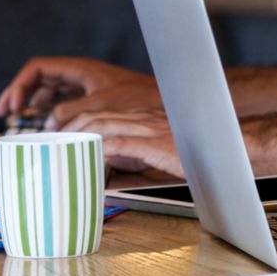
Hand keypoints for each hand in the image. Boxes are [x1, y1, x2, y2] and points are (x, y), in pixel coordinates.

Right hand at [0, 57, 158, 124]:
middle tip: (2, 113)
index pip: (37, 68)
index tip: (10, 106)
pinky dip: (49, 112)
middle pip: (39, 78)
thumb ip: (72, 112)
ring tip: (18, 119)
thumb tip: (46, 124)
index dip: (19, 85)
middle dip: (18, 93)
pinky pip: (63, 101)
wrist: (167, 103)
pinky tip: (45, 125)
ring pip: (50, 91)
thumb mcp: (102, 104)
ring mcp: (87, 86)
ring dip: (32, 103)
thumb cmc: (140, 100)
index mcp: (80, 68)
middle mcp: (80, 75)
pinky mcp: (94, 99)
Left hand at [58, 108, 184, 177]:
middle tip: (52, 143)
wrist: (224, 151)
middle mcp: (141, 119)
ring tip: (62, 150)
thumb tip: (107, 162)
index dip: (75, 123)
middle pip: (94, 116)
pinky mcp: (153, 144)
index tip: (60, 136)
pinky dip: (99, 151)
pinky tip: (87, 159)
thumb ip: (131, 152)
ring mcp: (147, 129)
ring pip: (101, 126)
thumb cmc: (194, 155)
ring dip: (77, 137)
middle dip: (68, 129)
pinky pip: (118, 144)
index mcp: (141, 118)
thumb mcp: (155, 152)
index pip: (99, 113)